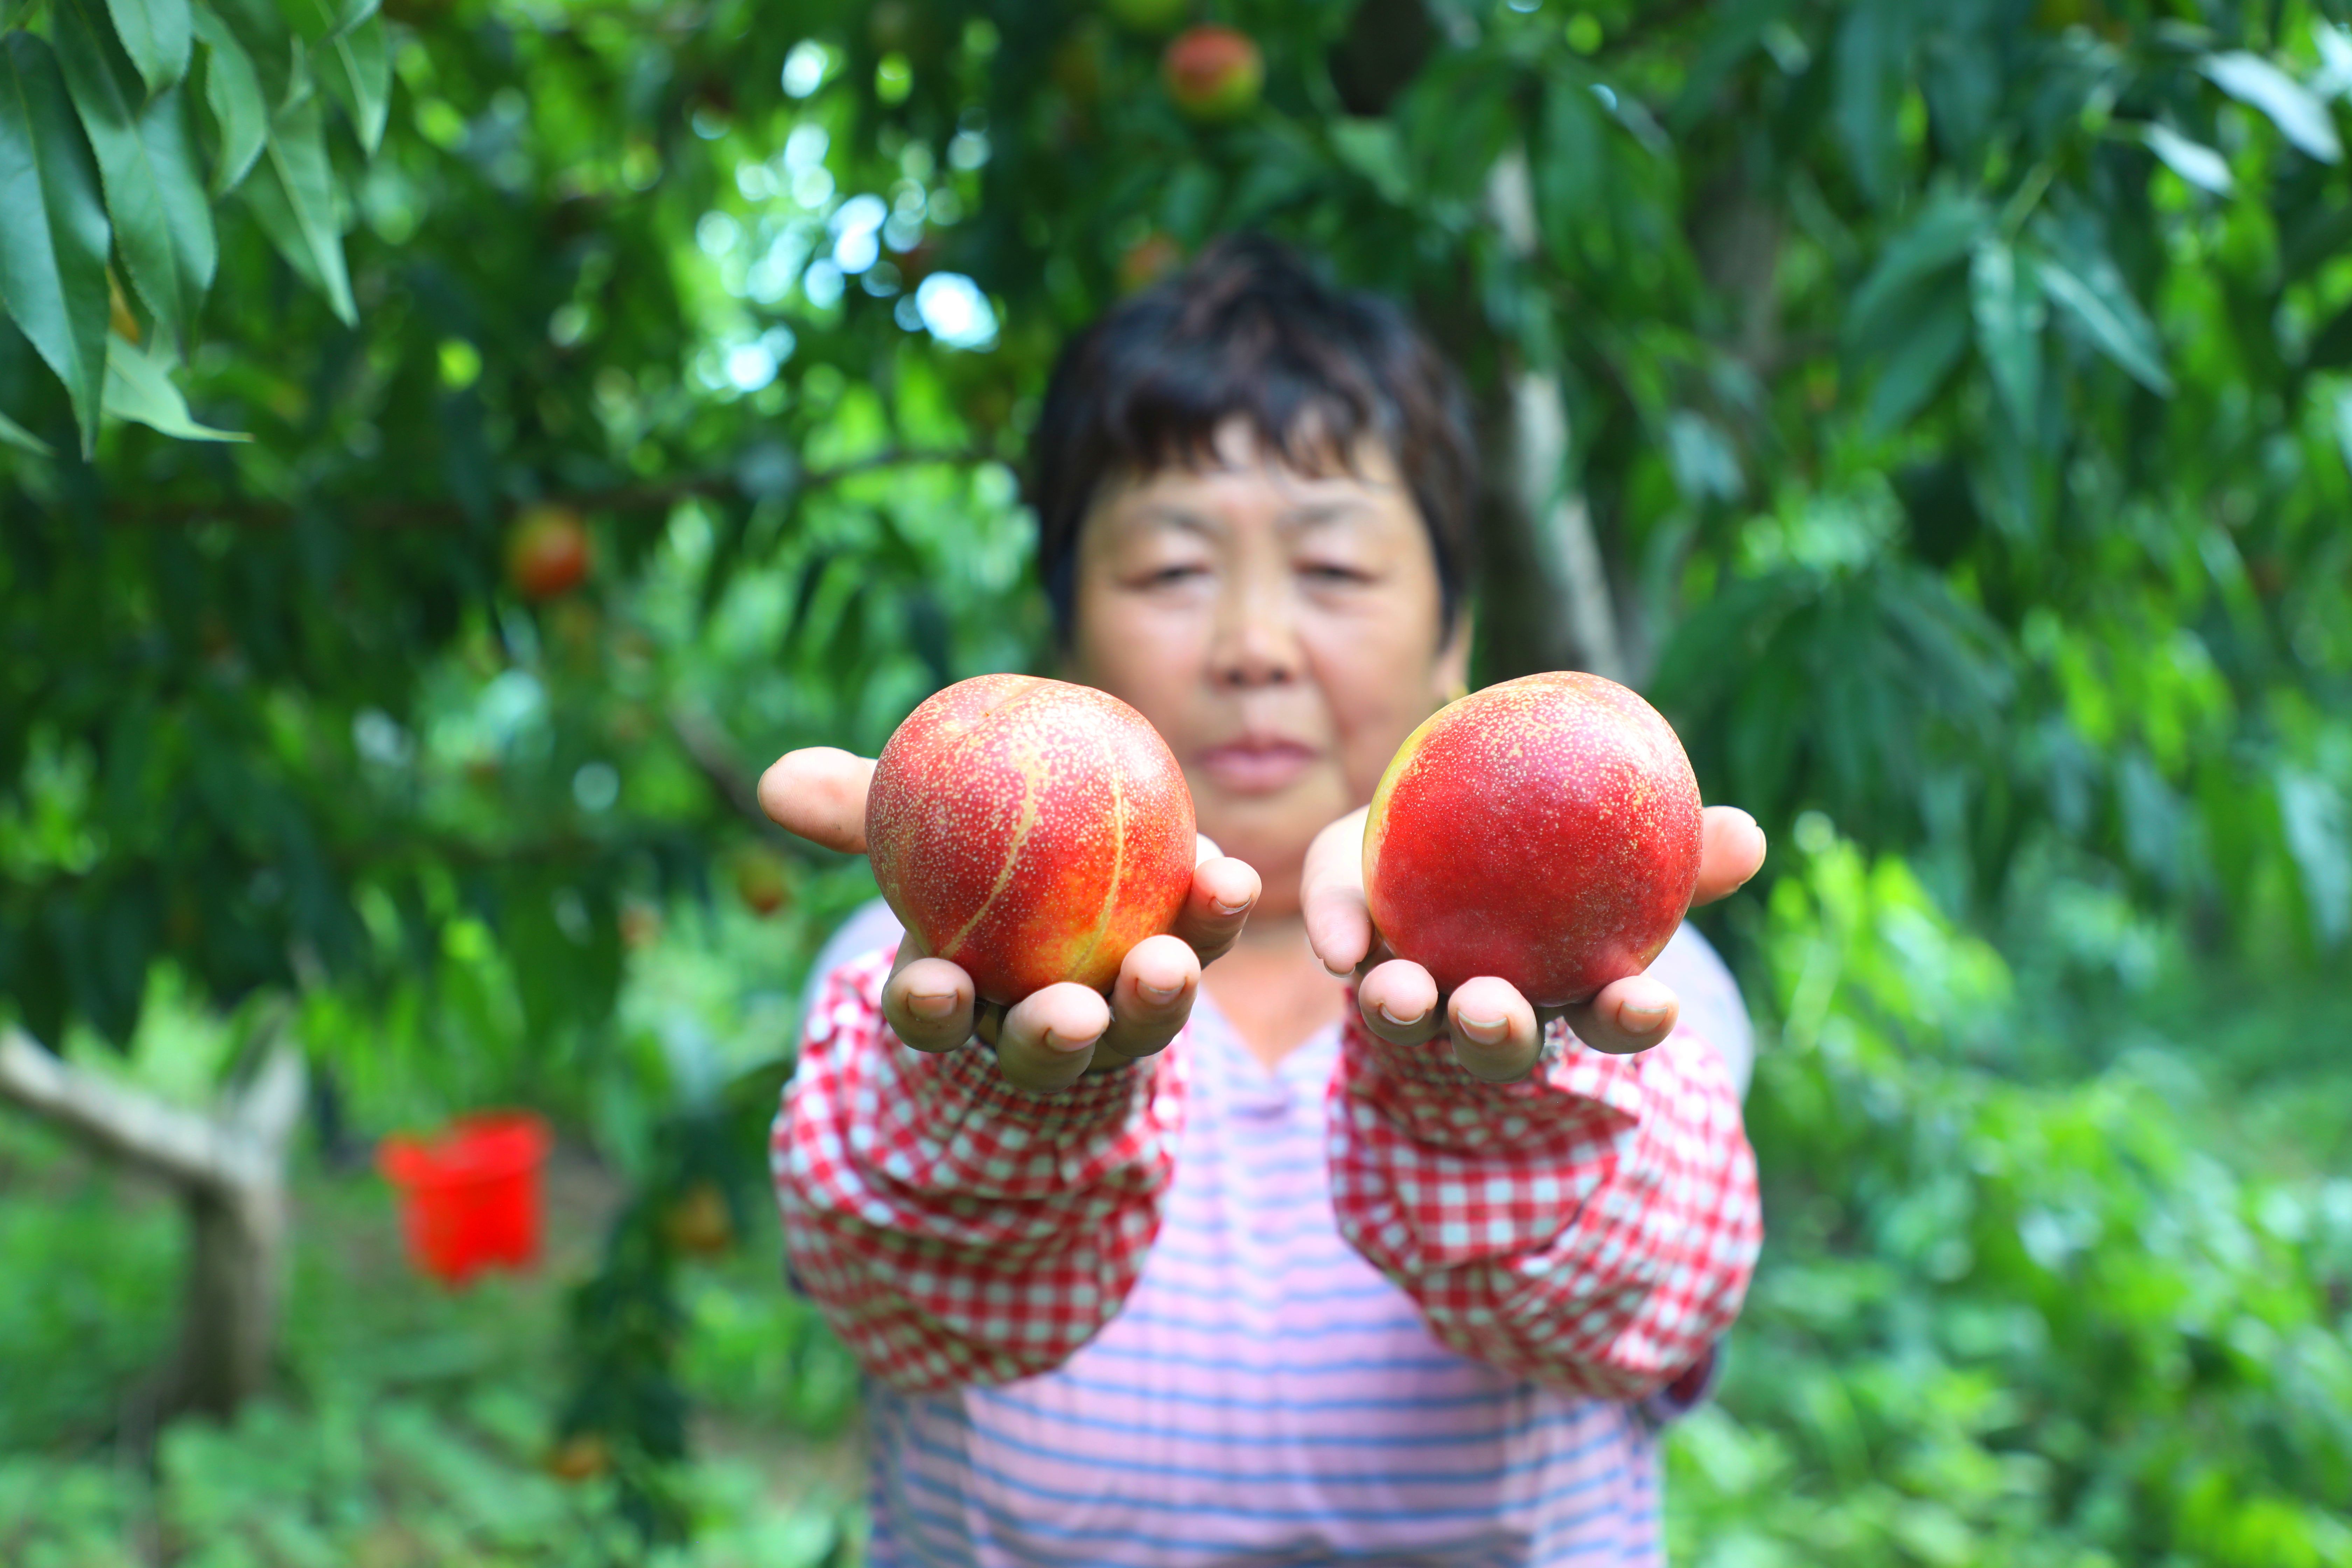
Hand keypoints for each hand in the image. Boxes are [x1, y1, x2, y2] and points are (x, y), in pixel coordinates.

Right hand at [758, 747, 1261, 1091]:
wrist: (1059, 869)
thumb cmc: (967, 862)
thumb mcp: (912, 834)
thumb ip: (856, 810)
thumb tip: (775, 777)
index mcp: (963, 992)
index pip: (934, 1012)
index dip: (932, 1009)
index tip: (937, 989)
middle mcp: (1040, 1021)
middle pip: (1043, 1048)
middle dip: (1054, 1039)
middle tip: (1072, 1016)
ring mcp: (1117, 1013)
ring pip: (1136, 1024)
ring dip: (1153, 998)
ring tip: (1166, 963)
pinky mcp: (1182, 973)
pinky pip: (1202, 948)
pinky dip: (1214, 917)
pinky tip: (1230, 879)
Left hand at [1301, 803, 1766, 1082]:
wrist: (1446, 829)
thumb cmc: (1554, 855)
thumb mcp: (1618, 846)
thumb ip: (1682, 851)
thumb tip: (1750, 832)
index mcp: (1563, 988)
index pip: (1606, 1020)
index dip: (1627, 1020)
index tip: (1649, 1005)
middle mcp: (1484, 1005)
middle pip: (1497, 1040)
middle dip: (1498, 1035)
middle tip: (1495, 1009)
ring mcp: (1415, 989)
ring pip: (1412, 1021)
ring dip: (1406, 1011)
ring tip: (1401, 993)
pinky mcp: (1352, 948)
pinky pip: (1344, 944)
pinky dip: (1337, 937)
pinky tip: (1333, 944)